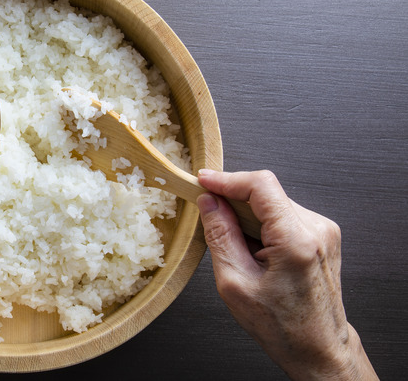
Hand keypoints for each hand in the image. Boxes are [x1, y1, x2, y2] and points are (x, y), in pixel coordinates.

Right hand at [196, 169, 376, 379]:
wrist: (317, 348)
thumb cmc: (281, 326)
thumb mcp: (235, 282)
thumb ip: (220, 236)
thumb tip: (209, 203)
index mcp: (296, 240)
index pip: (260, 186)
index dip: (227, 179)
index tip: (203, 181)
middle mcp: (316, 229)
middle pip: (266, 192)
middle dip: (234, 200)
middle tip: (209, 216)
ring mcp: (323, 231)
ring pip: (273, 203)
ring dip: (247, 215)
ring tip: (238, 247)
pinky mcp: (321, 235)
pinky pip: (283, 215)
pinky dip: (262, 224)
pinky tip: (254, 250)